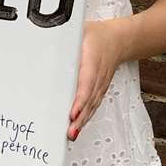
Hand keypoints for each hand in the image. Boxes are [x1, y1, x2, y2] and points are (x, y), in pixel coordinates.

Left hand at [69, 20, 124, 140]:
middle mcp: (98, 76)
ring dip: (83, 121)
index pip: (87, 83)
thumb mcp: (80, 32)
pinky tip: (78, 127)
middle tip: (70, 131)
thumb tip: (47, 43)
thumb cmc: (96, 37)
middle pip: (89, 100)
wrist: (118, 40)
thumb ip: (64, 39)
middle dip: (80, 117)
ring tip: (72, 134)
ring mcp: (101, 85)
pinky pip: (93, 105)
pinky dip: (86, 117)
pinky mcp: (100, 90)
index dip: (80, 100)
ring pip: (92, 105)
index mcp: (93, 60)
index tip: (72, 112)